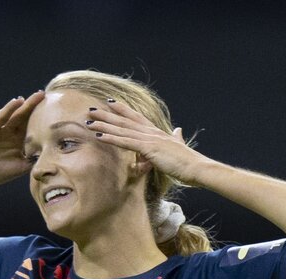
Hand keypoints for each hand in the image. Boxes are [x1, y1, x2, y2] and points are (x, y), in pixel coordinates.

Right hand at [0, 91, 44, 187]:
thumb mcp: (16, 170)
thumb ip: (30, 163)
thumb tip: (47, 159)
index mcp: (15, 139)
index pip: (29, 125)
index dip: (38, 116)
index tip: (51, 106)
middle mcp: (5, 131)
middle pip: (18, 116)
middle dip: (29, 106)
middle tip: (40, 94)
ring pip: (1, 117)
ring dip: (9, 109)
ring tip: (18, 101)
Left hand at [84, 100, 205, 184]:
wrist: (197, 168)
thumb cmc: (188, 162)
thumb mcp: (179, 147)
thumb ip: (177, 138)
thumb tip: (177, 130)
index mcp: (157, 132)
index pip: (137, 117)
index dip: (123, 109)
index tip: (110, 102)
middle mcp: (152, 132)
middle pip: (125, 120)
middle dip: (107, 115)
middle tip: (92, 109)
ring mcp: (150, 139)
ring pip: (122, 130)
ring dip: (104, 125)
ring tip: (89, 121)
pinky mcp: (149, 149)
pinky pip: (125, 142)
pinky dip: (111, 138)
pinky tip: (99, 136)